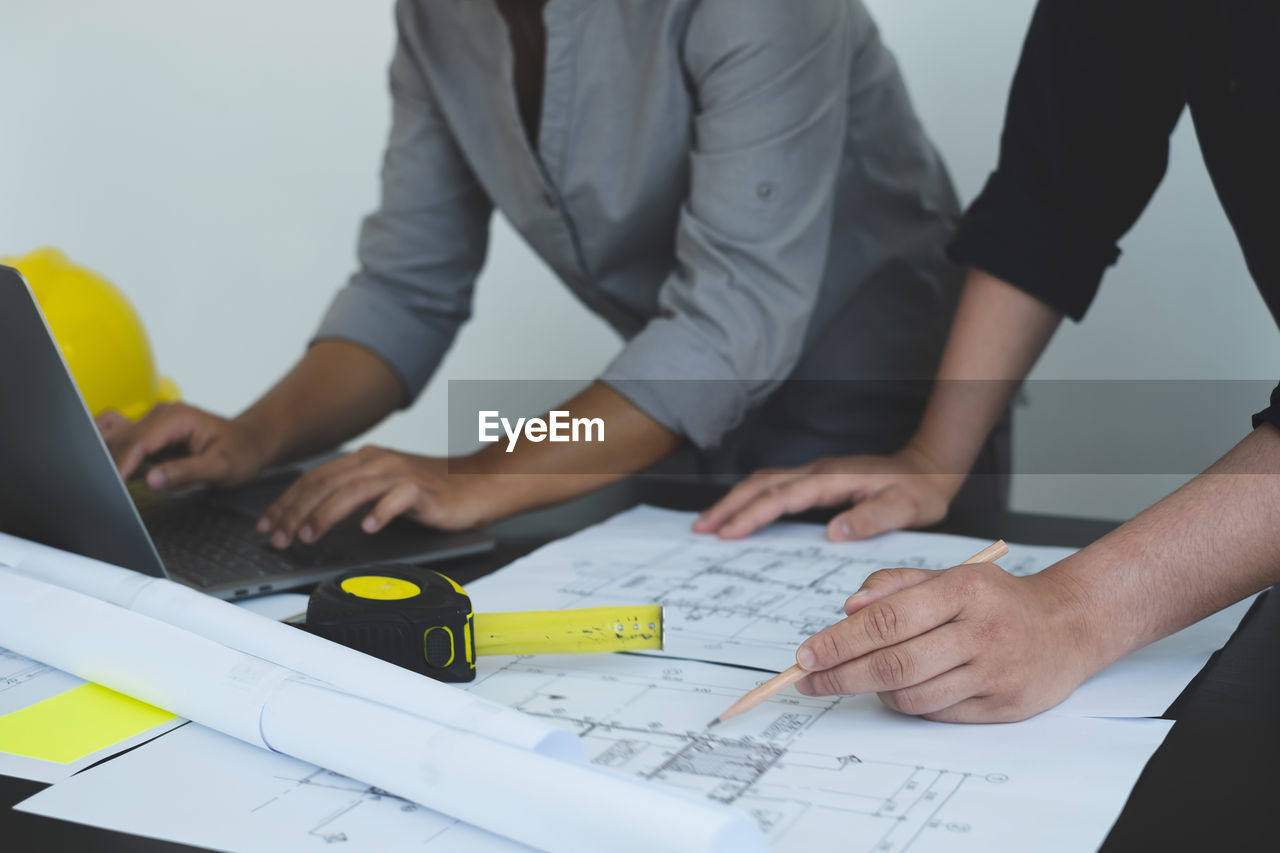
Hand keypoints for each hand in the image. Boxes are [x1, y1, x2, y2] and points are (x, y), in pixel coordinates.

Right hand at [96, 403, 275, 489]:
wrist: (252, 441)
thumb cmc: (243, 452)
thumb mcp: (222, 467)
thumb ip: (187, 472)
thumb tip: (152, 480)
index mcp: (176, 418)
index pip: (136, 441)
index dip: (120, 465)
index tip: (111, 487)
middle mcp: (160, 414)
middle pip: (120, 439)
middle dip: (109, 465)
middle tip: (103, 493)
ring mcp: (152, 422)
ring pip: (114, 437)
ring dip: (105, 457)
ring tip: (100, 483)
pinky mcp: (149, 433)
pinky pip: (120, 438)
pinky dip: (109, 452)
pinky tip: (105, 471)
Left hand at [256, 446, 492, 547]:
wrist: (480, 484)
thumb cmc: (434, 492)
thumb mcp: (386, 488)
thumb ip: (354, 495)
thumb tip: (313, 518)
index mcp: (365, 459)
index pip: (314, 478)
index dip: (285, 502)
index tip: (267, 525)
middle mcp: (378, 461)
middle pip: (325, 483)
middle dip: (294, 511)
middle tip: (278, 537)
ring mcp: (400, 473)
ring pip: (352, 490)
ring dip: (325, 514)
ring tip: (308, 535)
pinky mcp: (422, 489)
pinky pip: (396, 499)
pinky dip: (378, 513)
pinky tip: (368, 528)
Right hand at [693, 447, 964, 540]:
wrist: (931, 467)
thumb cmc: (920, 491)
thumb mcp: (905, 508)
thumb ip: (871, 519)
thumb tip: (833, 533)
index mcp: (833, 480)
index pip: (783, 496)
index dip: (752, 514)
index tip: (727, 532)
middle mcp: (818, 472)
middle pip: (762, 484)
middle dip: (729, 505)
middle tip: (701, 528)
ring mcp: (816, 474)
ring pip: (764, 482)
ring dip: (735, 500)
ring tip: (709, 523)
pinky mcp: (818, 480)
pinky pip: (775, 487)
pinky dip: (751, 499)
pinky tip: (742, 514)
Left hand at [792, 562, 1095, 721]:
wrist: (1067, 625)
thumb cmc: (995, 599)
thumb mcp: (948, 575)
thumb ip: (894, 585)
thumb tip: (847, 609)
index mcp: (962, 589)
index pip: (887, 620)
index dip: (839, 641)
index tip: (806, 654)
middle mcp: (980, 631)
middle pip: (894, 663)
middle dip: (841, 675)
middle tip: (809, 681)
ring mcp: (994, 672)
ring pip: (912, 695)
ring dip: (874, 692)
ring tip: (858, 680)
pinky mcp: (1003, 706)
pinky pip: (938, 714)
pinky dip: (909, 705)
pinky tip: (900, 691)